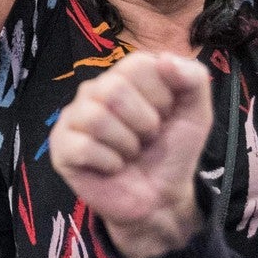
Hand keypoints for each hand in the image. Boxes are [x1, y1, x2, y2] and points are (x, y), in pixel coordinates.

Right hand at [50, 53, 212, 257]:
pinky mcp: (61, 148)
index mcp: (124, 76)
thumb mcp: (196, 114)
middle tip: (147, 138)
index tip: (165, 116)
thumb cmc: (173, 152)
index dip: (160, 96)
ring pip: (96, 118)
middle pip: (113, 90)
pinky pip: (82, 147)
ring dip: (127, 144)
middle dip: (144, 123)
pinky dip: (109, 163)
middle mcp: (94, 90)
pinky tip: (113, 167)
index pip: (137, 65)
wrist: (161, 198)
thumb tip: (165, 60)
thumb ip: (193, 79)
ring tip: (130, 153)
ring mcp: (73, 118)